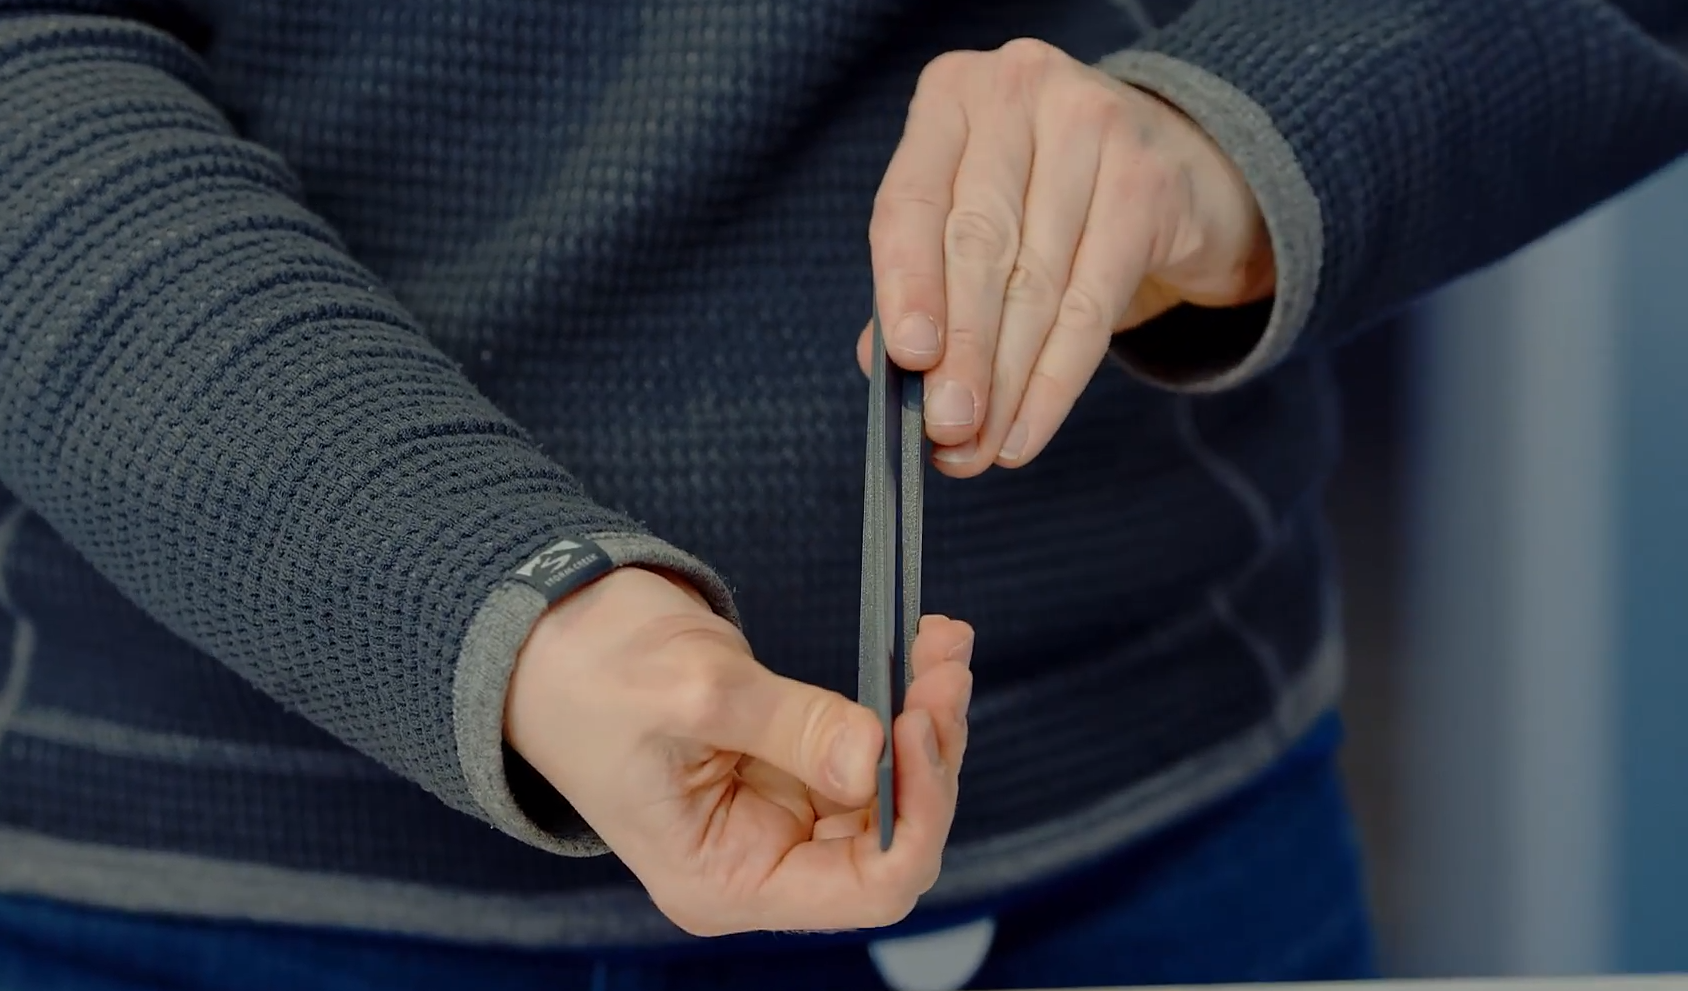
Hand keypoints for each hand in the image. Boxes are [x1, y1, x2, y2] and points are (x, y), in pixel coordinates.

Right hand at [506, 567, 973, 935]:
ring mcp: (780, 812)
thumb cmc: (588, 673)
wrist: (545, 631)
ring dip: (928, 719)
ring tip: (941, 644)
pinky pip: (870, 746)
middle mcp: (763, 860)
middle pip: (893, 836)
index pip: (866, 888)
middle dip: (931, 755)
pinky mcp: (789, 763)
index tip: (916, 728)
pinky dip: (904, 698)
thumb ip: (791, 727)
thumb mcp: (690, 693)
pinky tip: (924, 645)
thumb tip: (875, 755)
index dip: (914, 816)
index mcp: (728, 879)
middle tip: (943, 666)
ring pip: (894, 788)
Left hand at [860, 38, 1274, 475]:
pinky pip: (1094, 304)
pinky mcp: (1151, 181)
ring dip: (1005, 382)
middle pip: (980, 245)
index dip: (906, 285)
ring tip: (979, 447)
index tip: (906, 359)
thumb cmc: (1043, 194)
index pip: (912, 202)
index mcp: (952, 97)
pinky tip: (1027, 430)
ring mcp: (1095, 126)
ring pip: (1038, 284)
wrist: (1176, 161)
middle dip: (961, 351)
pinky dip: (1056, 381)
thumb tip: (881, 367)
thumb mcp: (974, 215)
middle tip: (946, 428)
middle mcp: (1020, 93)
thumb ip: (920, 281)